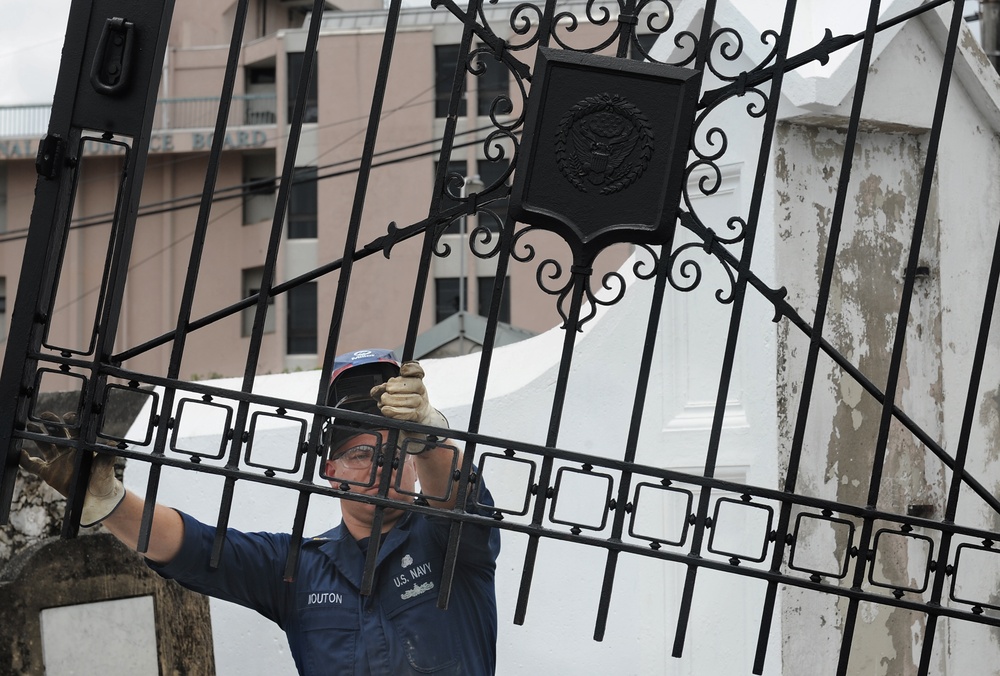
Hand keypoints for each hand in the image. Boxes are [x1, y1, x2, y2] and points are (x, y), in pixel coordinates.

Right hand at [19, 411, 124, 526]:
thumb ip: (106, 458)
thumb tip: (112, 444)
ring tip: (30, 426)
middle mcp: (68, 451)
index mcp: (82, 447)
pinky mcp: (48, 473)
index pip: (76, 432)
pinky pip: (33, 466)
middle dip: (52, 424)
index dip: (72, 423)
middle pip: (58, 434)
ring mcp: (57, 461)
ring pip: (45, 445)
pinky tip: (19, 453)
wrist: (95, 498)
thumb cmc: (103, 481)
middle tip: (45, 415)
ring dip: (37, 436)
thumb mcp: (106, 469)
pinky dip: (25, 460)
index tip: (68, 416)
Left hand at [370, 361, 447, 451]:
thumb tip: (376, 390)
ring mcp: (421, 404)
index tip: (402, 370)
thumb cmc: (403, 401)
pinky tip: (386, 410)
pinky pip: (408, 413)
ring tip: (384, 401)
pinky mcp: (417, 416)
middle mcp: (421, 391)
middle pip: (415, 384)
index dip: (412, 368)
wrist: (416, 418)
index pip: (418, 371)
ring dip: (394, 400)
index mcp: (416, 380)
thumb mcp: (393, 392)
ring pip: (411, 400)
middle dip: (398, 386)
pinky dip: (395, 412)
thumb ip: (384, 388)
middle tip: (388, 390)